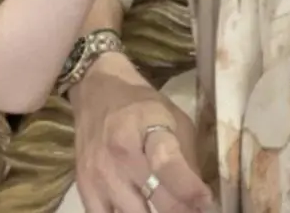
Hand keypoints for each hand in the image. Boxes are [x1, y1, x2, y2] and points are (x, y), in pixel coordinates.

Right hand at [74, 62, 210, 212]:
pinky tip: (138, 207)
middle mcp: (120, 152)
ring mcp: (99, 174)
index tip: (206, 202)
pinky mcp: (83, 188)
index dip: (189, 189)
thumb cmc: (142, 104)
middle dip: (180, 210)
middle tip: (191, 208)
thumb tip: (200, 202)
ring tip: (166, 206)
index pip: (167, 163)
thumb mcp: (174, 119)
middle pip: (155, 200)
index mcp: (147, 126)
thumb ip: (187, 160)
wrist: (97, 88)